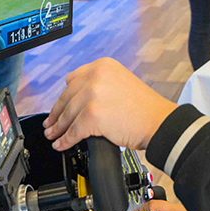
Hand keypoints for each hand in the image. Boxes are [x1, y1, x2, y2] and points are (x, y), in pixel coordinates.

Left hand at [44, 57, 176, 151]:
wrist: (159, 122)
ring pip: (68, 115)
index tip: (59, 106)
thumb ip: (99, 85)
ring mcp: (93, 95)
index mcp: (102, 66)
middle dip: (56, 114)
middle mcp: (95, 76)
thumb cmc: (144, 108)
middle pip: (67, 98)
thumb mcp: (120, 83)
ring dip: (58, 128)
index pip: (73, 80)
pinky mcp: (92, 115)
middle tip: (50, 124)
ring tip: (53, 136)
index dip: (64, 96)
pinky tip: (62, 144)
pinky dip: (66, 140)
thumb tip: (78, 101)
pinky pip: (73, 131)